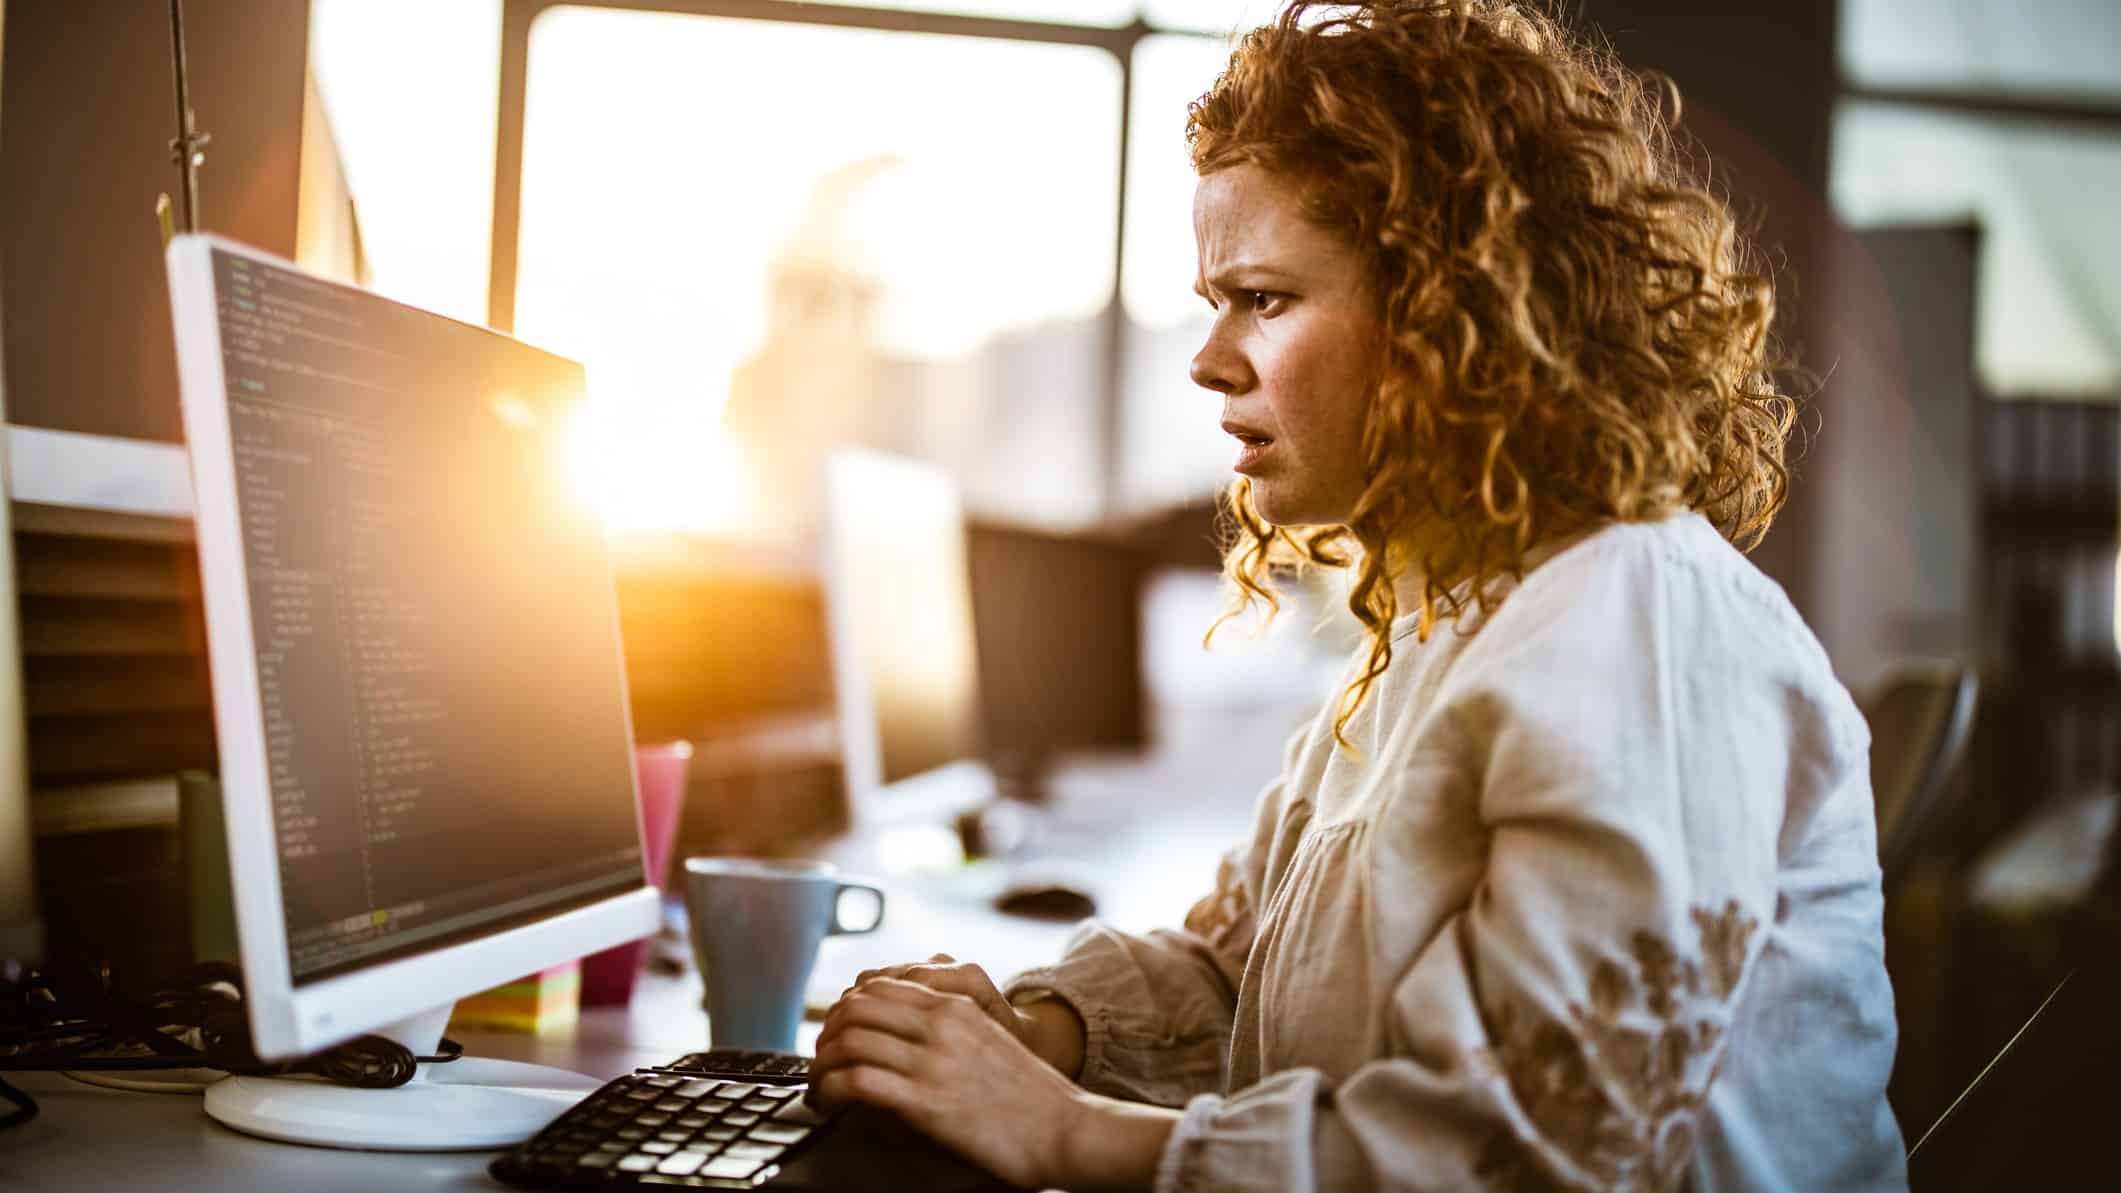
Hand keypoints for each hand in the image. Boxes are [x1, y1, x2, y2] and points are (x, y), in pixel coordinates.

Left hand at [810, 976, 1090, 1189]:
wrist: (1065, 1129)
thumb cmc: (1032, 1097)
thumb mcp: (991, 1040)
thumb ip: (951, 1028)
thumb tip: (907, 1035)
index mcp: (957, 1006)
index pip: (879, 987)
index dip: (845, 1008)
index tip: (836, 1032)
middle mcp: (941, 1025)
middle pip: (856, 1008)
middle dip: (826, 1034)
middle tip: (820, 1060)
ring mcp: (933, 1061)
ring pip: (849, 1041)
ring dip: (820, 1064)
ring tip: (817, 1086)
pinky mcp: (926, 1101)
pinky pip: (858, 1081)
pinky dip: (830, 1089)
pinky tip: (828, 1103)